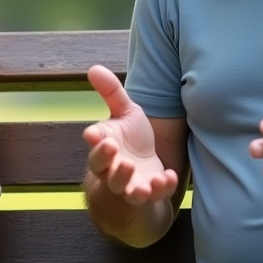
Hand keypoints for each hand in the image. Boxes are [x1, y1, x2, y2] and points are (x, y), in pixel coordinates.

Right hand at [83, 64, 178, 203]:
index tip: (92, 133)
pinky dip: (161, 188)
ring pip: (124, 189)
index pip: (94, 146)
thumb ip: (111, 92)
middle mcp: (112, 168)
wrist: (144, 167)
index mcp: (104, 147)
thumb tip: (93, 68)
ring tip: (138, 174)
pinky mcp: (149, 192)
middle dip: (107, 161)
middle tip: (113, 149)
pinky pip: (154, 195)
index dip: (93, 141)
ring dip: (130, 184)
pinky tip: (169, 176)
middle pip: (104, 170)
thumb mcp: (125, 112)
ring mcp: (130, 183)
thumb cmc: (130, 137)